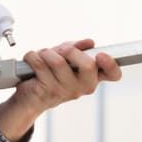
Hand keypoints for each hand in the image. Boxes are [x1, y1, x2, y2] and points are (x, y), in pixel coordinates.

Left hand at [0, 39, 122, 141]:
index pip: (113, 74)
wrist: (29, 98)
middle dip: (70, 50)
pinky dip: (32, 56)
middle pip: (88, 65)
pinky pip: (39, 64)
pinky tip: (31, 61)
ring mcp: (65, 91)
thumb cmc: (50, 73)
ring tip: (42, 55)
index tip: (100, 55)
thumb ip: (77, 48)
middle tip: (59, 51)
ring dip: (46, 52)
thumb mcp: (66, 57)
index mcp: (92, 76)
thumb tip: (89, 43)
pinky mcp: (47, 92)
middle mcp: (83, 86)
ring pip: (58, 62)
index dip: (111, 64)